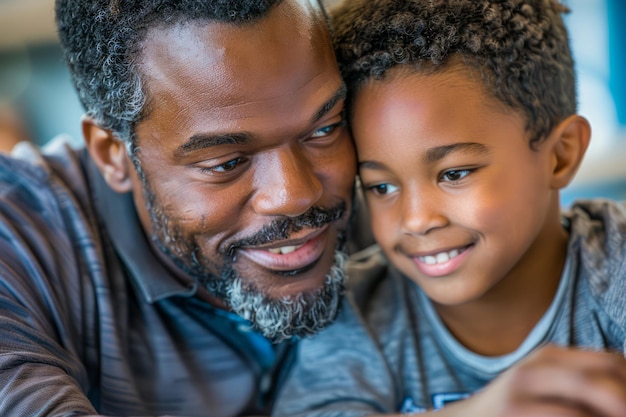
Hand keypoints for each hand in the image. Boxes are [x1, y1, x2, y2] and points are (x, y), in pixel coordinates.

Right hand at [445, 344, 625, 416]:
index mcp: (548, 356)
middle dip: (625, 402)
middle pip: (605, 380)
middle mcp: (536, 367)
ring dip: (612, 413)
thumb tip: (620, 394)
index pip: (613, 361)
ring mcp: (523, 392)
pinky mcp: (515, 412)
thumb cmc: (511, 410)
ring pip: (589, 403)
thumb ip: (576, 382)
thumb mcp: (540, 385)